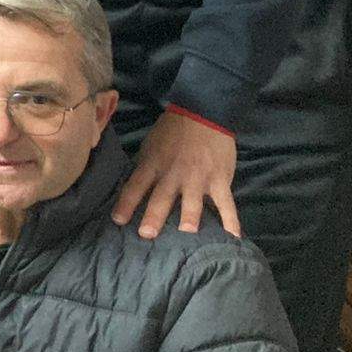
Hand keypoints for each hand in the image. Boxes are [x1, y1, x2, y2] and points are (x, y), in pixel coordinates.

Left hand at [112, 109, 239, 238]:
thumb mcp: (150, 145)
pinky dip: (231, 221)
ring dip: (189, 219)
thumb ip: (144, 167)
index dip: (126, 203)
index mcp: (153, 164)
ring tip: (187, 235)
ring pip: (192, 203)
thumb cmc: (172, 131)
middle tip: (146, 235)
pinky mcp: (219, 180)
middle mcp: (173, 174)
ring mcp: (198, 178)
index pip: (135, 186)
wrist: (203, 113)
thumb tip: (132, 188)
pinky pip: (226, 204)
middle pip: (161, 197)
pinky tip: (232, 238)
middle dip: (153, 216)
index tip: (118, 221)